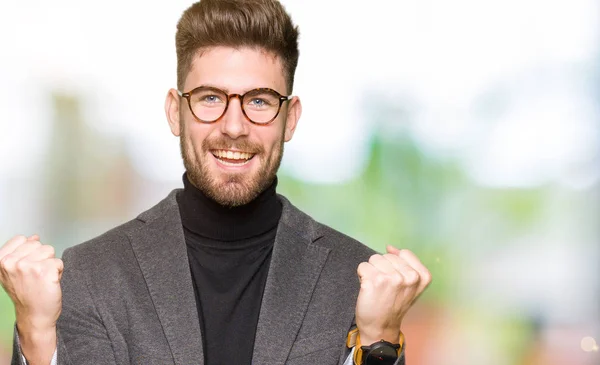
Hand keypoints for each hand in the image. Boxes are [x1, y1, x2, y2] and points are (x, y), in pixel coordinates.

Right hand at [0, 235, 62, 363]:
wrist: (34, 315)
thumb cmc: (25, 294)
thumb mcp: (13, 272)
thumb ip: (21, 252)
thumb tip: (34, 236)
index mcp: (1, 260)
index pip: (22, 239)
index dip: (29, 252)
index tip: (26, 267)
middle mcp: (12, 262)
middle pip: (38, 244)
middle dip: (41, 258)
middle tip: (35, 276)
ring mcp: (28, 266)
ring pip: (49, 251)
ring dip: (50, 264)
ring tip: (42, 279)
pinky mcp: (45, 271)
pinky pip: (59, 262)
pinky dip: (58, 271)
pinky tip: (50, 282)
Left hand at [355, 245, 430, 344]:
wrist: (381, 327)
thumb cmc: (394, 305)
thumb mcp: (410, 285)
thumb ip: (405, 264)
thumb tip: (390, 247)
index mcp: (421, 277)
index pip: (404, 254)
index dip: (395, 264)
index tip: (395, 279)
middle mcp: (409, 277)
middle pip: (387, 256)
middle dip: (382, 268)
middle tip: (384, 286)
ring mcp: (392, 278)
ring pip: (374, 259)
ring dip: (371, 271)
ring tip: (376, 286)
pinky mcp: (374, 281)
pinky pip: (363, 266)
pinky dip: (362, 276)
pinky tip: (368, 288)